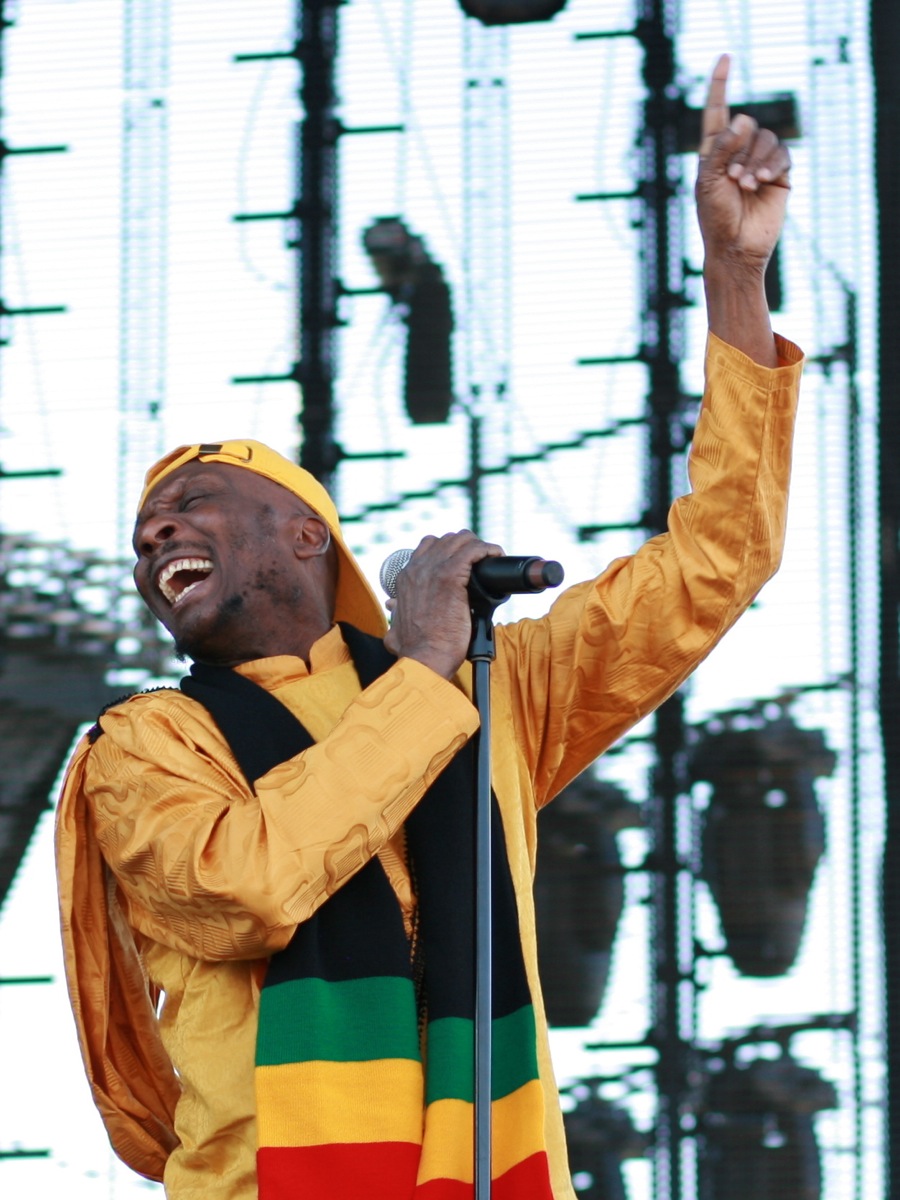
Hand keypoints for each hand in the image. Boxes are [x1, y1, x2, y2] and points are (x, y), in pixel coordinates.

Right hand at [383, 530, 503, 678]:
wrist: (424, 657)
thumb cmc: (415, 650)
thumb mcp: (395, 631)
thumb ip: (394, 622)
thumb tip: (392, 626)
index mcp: (406, 578)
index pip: (429, 546)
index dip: (450, 551)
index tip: (464, 563)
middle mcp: (417, 569)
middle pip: (447, 539)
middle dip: (466, 545)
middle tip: (481, 561)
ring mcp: (433, 570)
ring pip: (461, 539)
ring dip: (478, 545)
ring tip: (490, 557)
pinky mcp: (450, 577)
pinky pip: (473, 550)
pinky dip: (487, 549)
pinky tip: (496, 555)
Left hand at [695, 53, 790, 273]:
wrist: (735, 248)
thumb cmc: (715, 218)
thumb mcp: (710, 181)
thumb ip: (722, 148)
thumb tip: (744, 118)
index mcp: (713, 152)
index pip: (717, 111)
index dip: (720, 84)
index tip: (725, 57)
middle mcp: (737, 153)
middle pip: (747, 126)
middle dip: (740, 151)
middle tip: (734, 180)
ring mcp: (759, 163)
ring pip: (766, 139)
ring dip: (756, 161)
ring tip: (747, 186)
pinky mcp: (779, 174)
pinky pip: (782, 154)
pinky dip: (772, 164)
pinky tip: (764, 182)